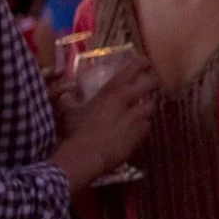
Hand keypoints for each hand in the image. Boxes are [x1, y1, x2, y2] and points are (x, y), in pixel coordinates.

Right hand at [49, 59, 151, 192]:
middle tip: (150, 84)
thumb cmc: (77, 131)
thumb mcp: (70, 112)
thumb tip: (65, 95)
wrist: (87, 156)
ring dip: (149, 105)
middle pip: (153, 82)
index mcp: (113, 89)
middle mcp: (130, 99)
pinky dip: (144, 125)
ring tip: (143, 108)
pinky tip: (137, 128)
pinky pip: (148, 125)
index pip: (136, 66)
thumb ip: (69, 100)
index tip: (145, 64)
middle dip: (153, 82)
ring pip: (153, 104)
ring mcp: (138, 117)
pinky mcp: (141, 134)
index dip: (143, 62)